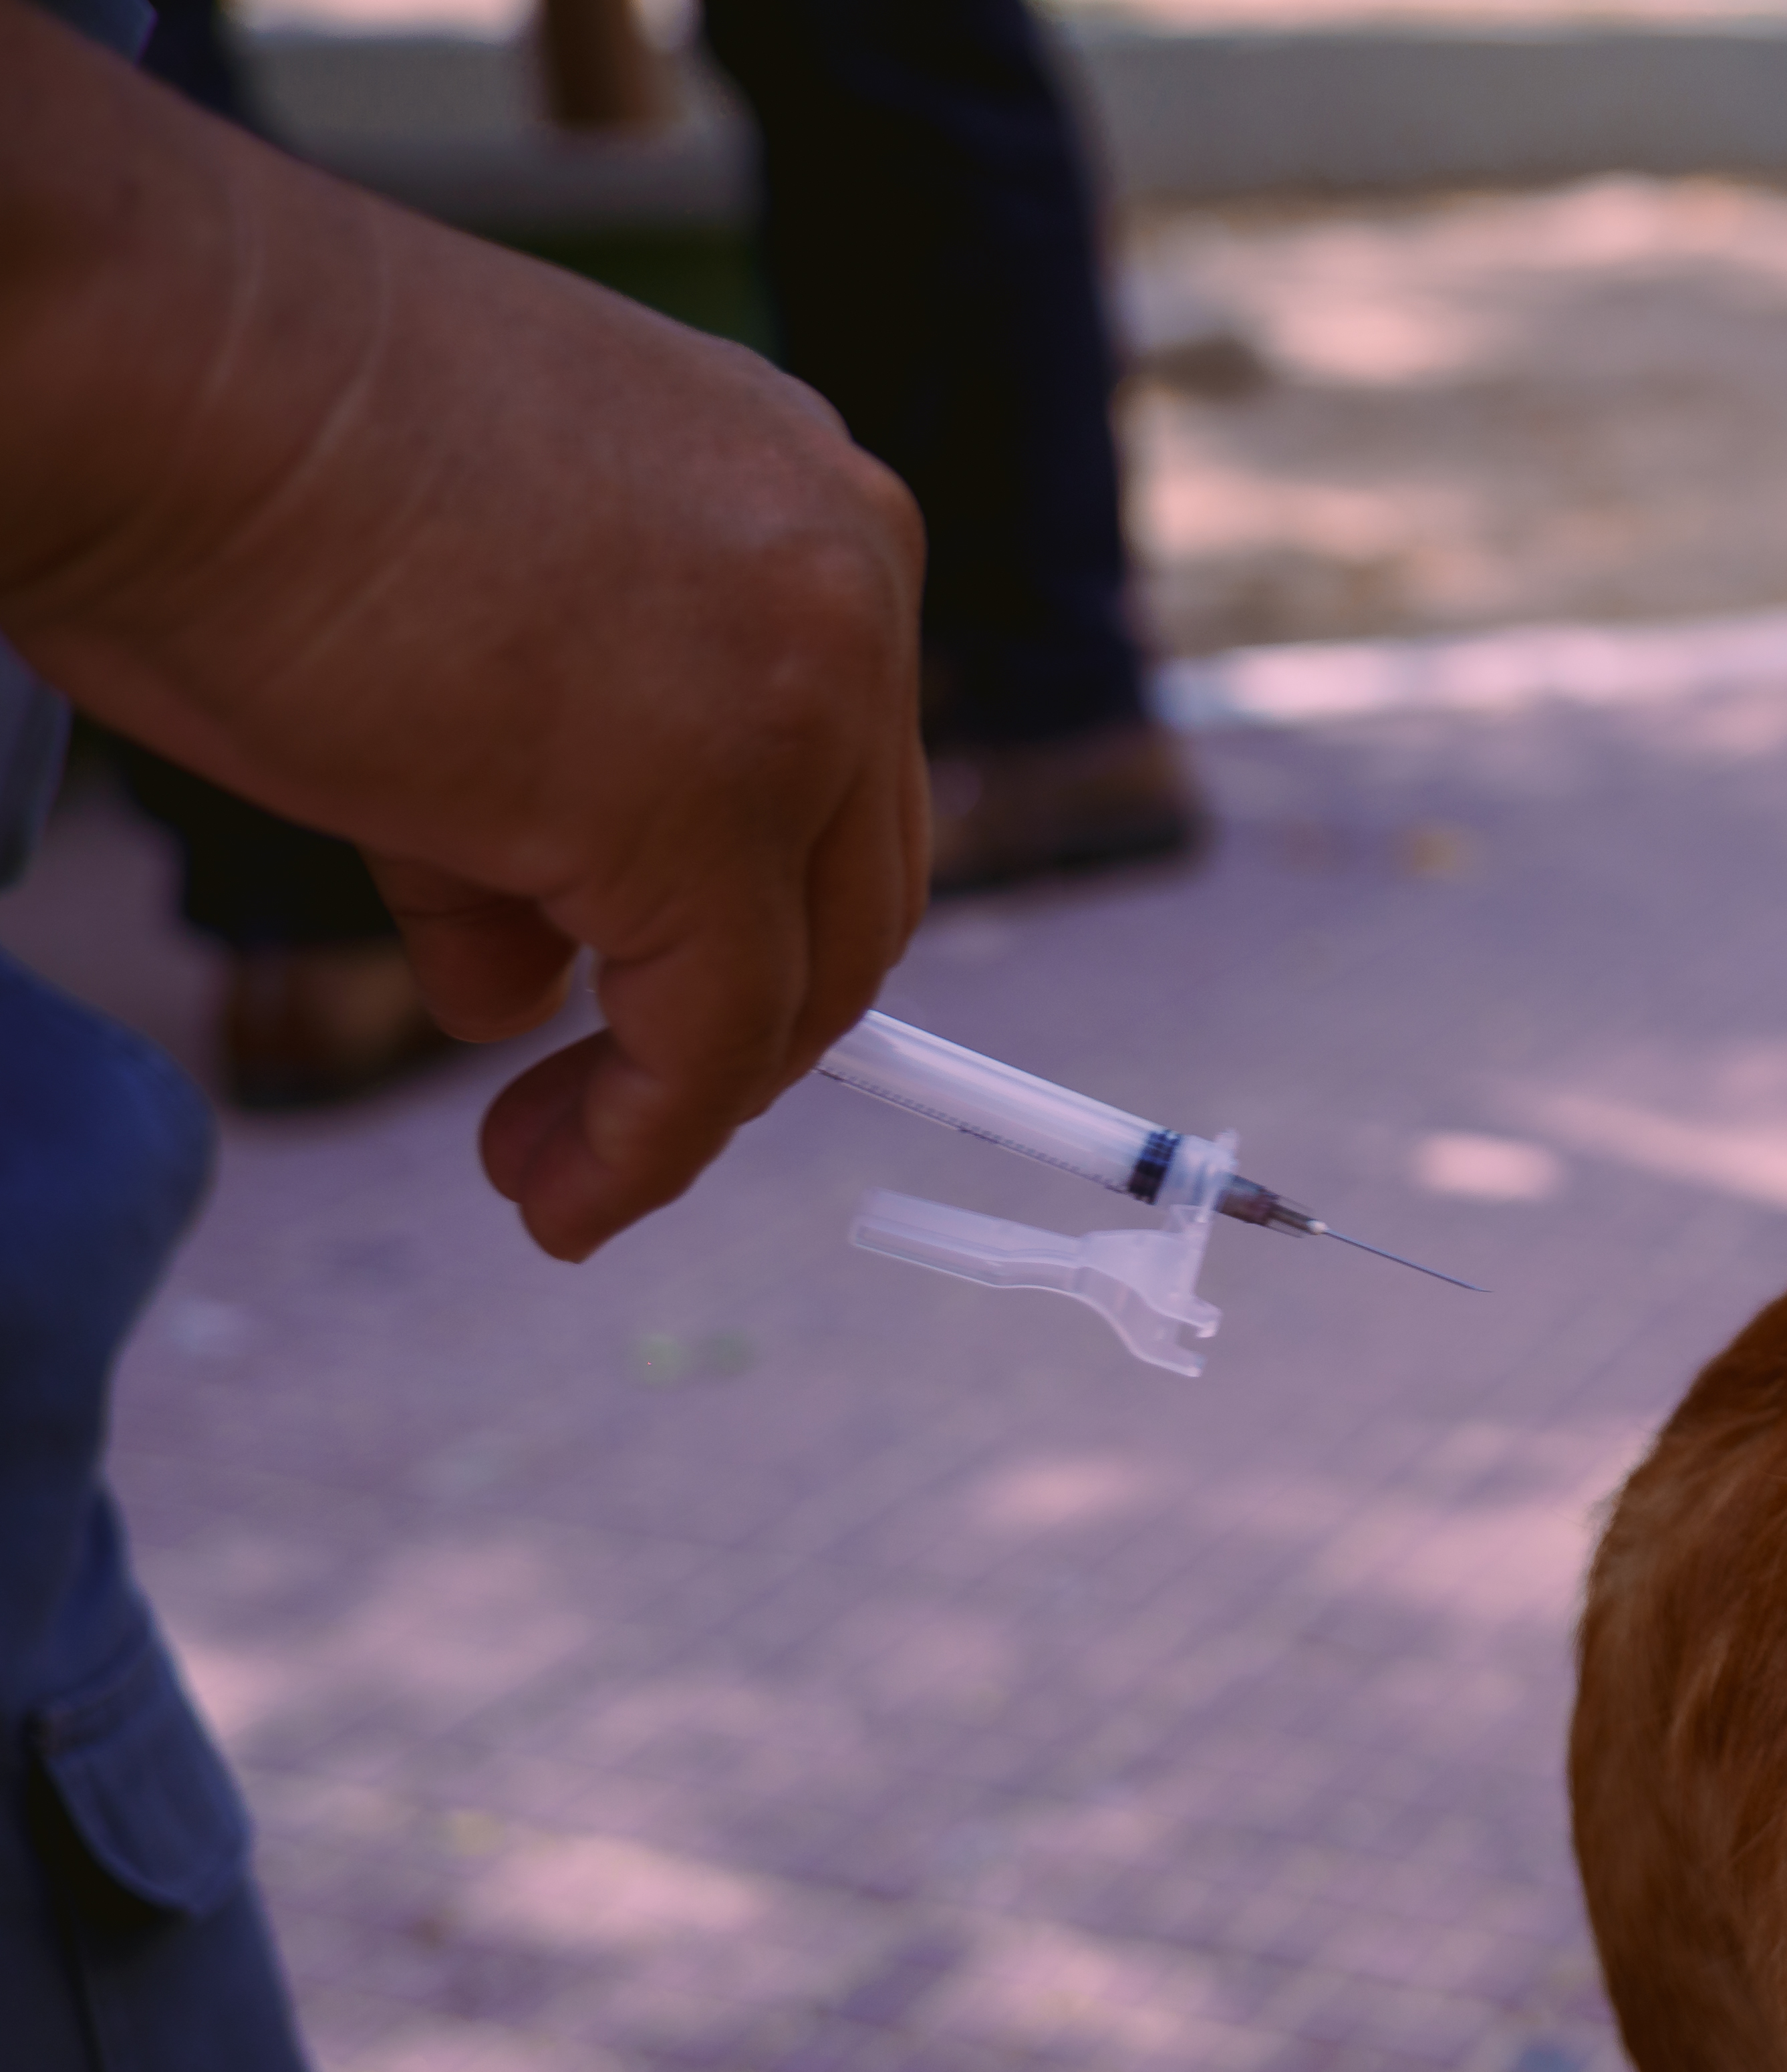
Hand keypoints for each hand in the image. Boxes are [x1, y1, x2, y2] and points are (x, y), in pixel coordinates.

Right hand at [0, 13, 923, 1259]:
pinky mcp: (697, 821)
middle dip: (731, 1020)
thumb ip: (535, 790)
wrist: (140, 362)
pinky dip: (638, 1146)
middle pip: (845, 879)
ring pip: (791, 973)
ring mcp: (795, 702)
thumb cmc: (235, 454)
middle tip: (591, 1106)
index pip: (832, 767)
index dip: (749, 911)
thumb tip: (527, 980)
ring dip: (674, 1095)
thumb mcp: (460, 620)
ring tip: (543, 1163)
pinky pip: (706, 1045)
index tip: (638, 1002)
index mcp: (806, 507)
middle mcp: (847, 586)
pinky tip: (558, 1195)